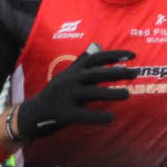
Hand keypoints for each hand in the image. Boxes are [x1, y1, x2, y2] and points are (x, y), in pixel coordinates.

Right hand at [13, 46, 132, 142]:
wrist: (31, 115)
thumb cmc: (53, 96)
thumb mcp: (64, 77)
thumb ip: (80, 64)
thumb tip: (94, 48)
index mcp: (72, 72)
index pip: (95, 58)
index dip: (114, 56)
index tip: (132, 55)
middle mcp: (69, 81)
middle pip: (96, 74)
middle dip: (117, 72)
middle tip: (135, 73)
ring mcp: (66, 97)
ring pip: (92, 93)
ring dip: (111, 93)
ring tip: (127, 94)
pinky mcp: (64, 114)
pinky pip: (84, 115)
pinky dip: (98, 117)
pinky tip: (111, 118)